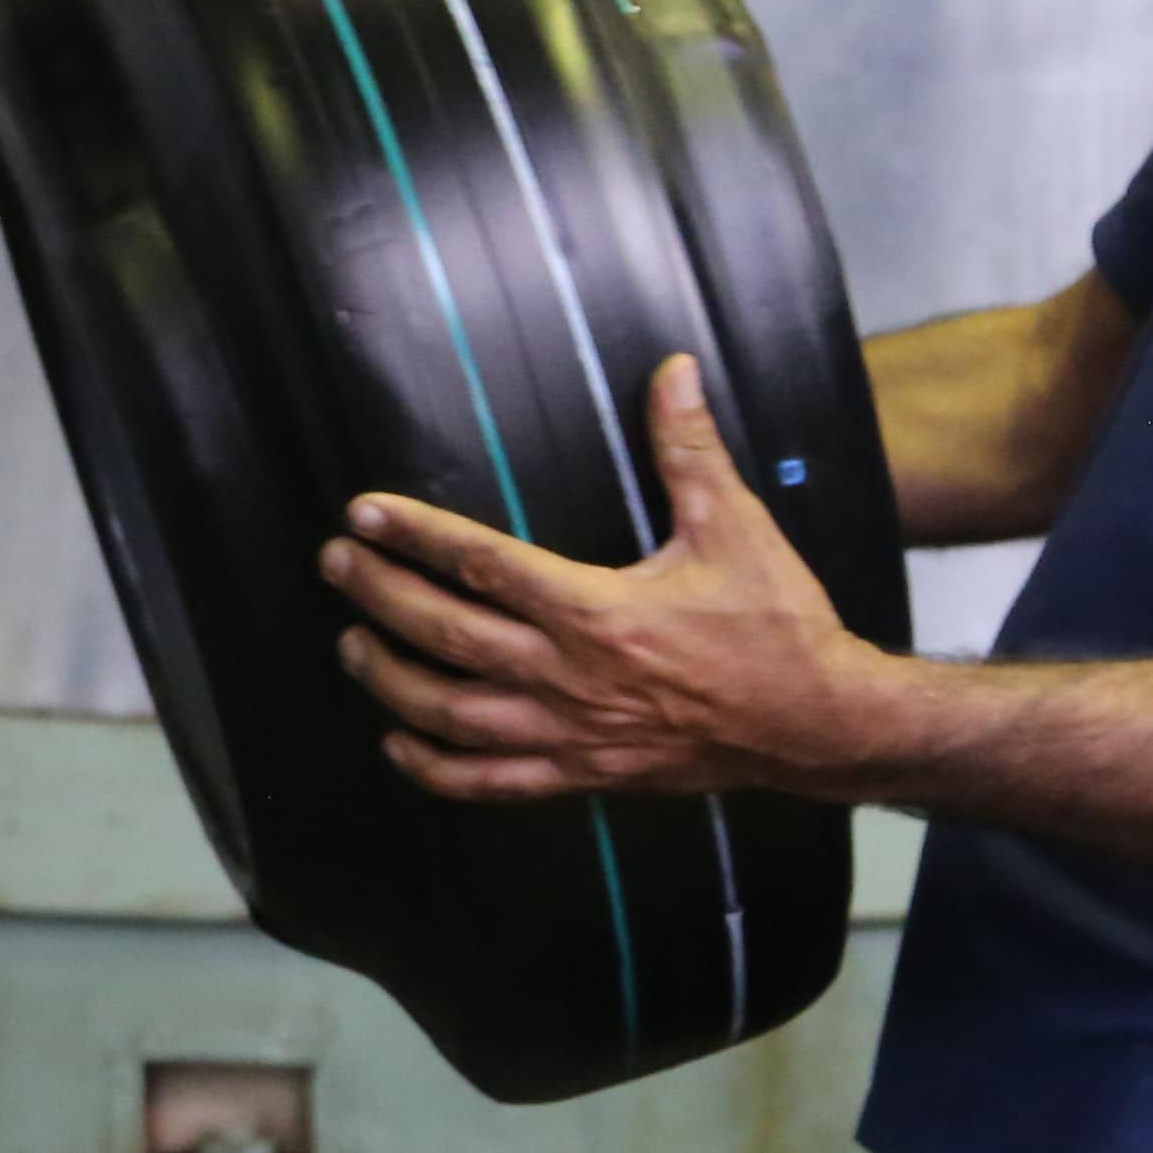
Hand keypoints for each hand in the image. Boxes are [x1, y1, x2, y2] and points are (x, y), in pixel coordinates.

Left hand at [321, 356, 897, 803]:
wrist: (814, 725)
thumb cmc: (776, 626)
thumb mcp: (734, 526)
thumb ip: (689, 448)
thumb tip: (672, 369)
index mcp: (598, 611)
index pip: (483, 565)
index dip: (415, 536)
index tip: (364, 514)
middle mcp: (571, 677)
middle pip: (447, 635)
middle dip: (382, 597)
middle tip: (337, 564)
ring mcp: (572, 734)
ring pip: (453, 714)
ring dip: (391, 679)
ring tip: (351, 642)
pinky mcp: (584, 775)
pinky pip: (491, 783)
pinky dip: (436, 768)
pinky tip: (399, 742)